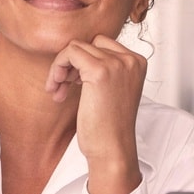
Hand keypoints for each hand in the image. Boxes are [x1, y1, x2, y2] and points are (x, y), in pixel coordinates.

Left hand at [45, 36, 146, 193]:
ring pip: (76, 47)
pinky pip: (69, 53)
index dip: (83, 61)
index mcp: (137, 62)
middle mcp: (130, 59)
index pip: (102, 43)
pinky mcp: (100, 71)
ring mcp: (117, 64)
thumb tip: (75, 51)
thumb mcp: (112, 90)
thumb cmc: (109, 127)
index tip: (74, 83)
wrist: (112, 150)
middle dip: (70, 65)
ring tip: (57, 90)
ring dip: (60, 67)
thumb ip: (103, 68)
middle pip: (89, 43)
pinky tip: (56, 90)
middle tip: (62, 88)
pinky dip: (57, 68)